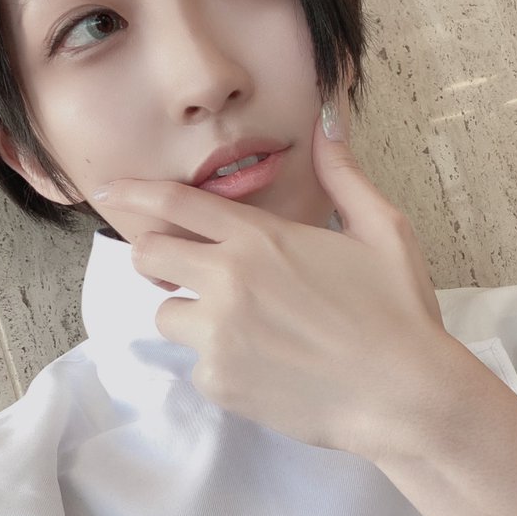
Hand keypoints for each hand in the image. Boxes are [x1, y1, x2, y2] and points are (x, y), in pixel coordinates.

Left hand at [91, 103, 452, 459]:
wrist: (404, 394)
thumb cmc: (398, 311)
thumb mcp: (383, 230)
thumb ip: (344, 175)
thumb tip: (327, 121)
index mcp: (260, 238)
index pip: (175, 203)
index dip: (136, 193)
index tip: (111, 191)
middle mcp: (227, 280)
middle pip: (148, 254)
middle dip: (157, 255)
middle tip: (184, 268)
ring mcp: (218, 334)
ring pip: (166, 313)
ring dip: (192, 314)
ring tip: (246, 326)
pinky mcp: (219, 381)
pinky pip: (196, 364)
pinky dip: (221, 363)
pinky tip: (268, 365)